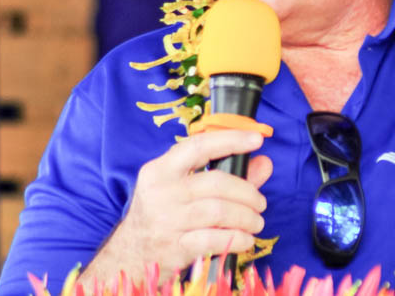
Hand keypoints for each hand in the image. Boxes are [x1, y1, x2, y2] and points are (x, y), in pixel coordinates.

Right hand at [84, 130, 270, 282]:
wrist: (130, 254)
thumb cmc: (163, 213)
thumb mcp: (182, 188)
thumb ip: (227, 174)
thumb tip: (264, 163)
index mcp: (161, 170)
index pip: (199, 146)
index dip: (231, 140)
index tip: (256, 139)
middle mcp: (161, 192)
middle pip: (216, 183)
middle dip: (247, 192)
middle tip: (260, 202)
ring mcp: (167, 221)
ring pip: (219, 211)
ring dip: (247, 217)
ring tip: (256, 221)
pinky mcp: (175, 247)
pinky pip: (215, 239)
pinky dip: (238, 238)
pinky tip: (246, 238)